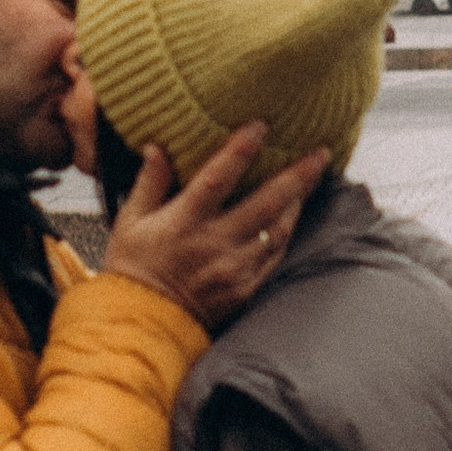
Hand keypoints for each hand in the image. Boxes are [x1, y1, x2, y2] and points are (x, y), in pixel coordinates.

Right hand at [101, 123, 330, 331]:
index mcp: (184, 222)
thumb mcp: (130, 223)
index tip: (261, 125)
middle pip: (267, 203)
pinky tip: (293, 214)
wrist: (144, 325)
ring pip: (279, 229)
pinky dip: (286, 232)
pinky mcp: (245, 288)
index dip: (241, 150)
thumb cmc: (133, 270)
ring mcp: (234, 268)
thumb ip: (149, 183)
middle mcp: (214, 244)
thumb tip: (157, 147)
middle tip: (321, 151)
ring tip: (312, 177)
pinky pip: (275, 255)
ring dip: (298, 201)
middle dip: (298, 175)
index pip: (218, 178)